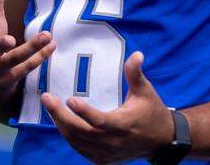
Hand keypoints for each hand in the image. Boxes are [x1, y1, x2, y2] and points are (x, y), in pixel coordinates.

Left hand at [41, 51, 173, 163]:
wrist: (163, 141)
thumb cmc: (152, 112)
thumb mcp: (145, 92)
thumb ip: (135, 74)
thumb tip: (136, 54)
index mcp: (123, 125)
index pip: (99, 121)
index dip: (84, 112)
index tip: (69, 99)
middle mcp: (113, 143)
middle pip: (80, 132)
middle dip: (60, 115)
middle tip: (47, 98)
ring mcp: (106, 154)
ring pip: (76, 141)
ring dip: (60, 124)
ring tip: (50, 106)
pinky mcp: (103, 159)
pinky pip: (79, 148)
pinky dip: (68, 136)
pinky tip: (60, 121)